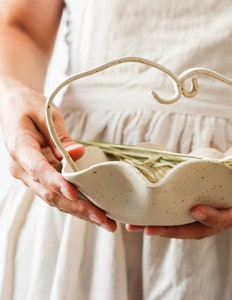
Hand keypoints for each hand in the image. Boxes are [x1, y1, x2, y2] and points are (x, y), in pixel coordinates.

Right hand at [0, 78, 115, 231]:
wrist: (12, 107)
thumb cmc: (28, 107)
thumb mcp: (45, 114)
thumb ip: (60, 136)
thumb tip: (79, 154)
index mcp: (19, 148)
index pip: (38, 169)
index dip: (56, 182)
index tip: (73, 193)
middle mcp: (22, 168)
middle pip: (50, 193)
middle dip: (78, 207)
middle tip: (103, 219)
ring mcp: (30, 176)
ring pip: (55, 199)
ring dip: (80, 212)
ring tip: (105, 222)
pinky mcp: (40, 178)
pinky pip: (57, 194)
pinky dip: (76, 204)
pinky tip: (94, 212)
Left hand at [127, 135, 231, 238]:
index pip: (231, 218)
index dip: (214, 217)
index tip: (195, 210)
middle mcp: (227, 214)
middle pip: (201, 229)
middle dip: (175, 231)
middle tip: (150, 230)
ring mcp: (211, 211)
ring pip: (187, 225)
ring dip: (163, 227)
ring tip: (138, 226)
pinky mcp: (199, 204)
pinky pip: (182, 214)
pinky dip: (165, 216)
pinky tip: (145, 215)